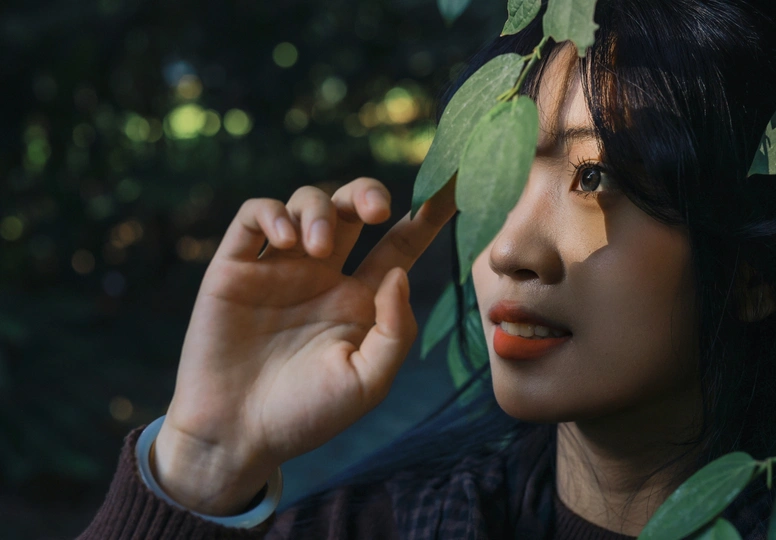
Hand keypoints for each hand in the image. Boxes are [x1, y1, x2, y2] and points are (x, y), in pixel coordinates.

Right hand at [152, 177, 455, 514]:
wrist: (237, 434)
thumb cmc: (307, 414)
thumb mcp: (367, 381)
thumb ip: (395, 329)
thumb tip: (400, 274)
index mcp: (359, 299)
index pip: (399, 246)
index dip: (425, 216)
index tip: (450, 186)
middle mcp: (322, 275)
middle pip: (352, 208)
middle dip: (367, 194)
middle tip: (377, 211)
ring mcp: (279, 268)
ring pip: (305, 203)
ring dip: (319, 211)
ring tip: (317, 246)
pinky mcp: (235, 267)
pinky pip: (252, 217)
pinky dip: (271, 214)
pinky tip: (285, 240)